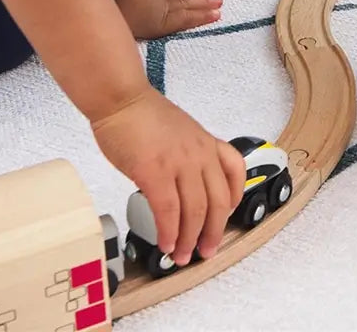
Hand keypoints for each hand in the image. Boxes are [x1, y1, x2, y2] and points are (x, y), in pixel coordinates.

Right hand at [91, 88, 245, 263]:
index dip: (234, 201)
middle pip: (218, 201)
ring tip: (182, 255)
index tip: (225, 218)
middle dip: (214, 231)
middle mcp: (200, 153)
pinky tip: (166, 244)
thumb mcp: (181, 132)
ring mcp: (179, 163)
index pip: (235, 173)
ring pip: (196, 211)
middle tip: (206, 251)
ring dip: (190, 239)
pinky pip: (168, 211)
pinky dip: (169, 232)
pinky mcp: (155, 172)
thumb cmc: (143, 115)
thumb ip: (188, 156)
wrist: (122, 100)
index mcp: (206, 143)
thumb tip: (183, 187)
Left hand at [112, 0, 223, 39]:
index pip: (184, 20)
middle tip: (219, 1)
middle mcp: (160, 7)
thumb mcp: (126, 34)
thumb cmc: (119, 9)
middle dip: (202, 4)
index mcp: (158, 22)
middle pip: (185, 5)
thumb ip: (136, 47)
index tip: (218, 14)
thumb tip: (137, 61)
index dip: (200, 18)